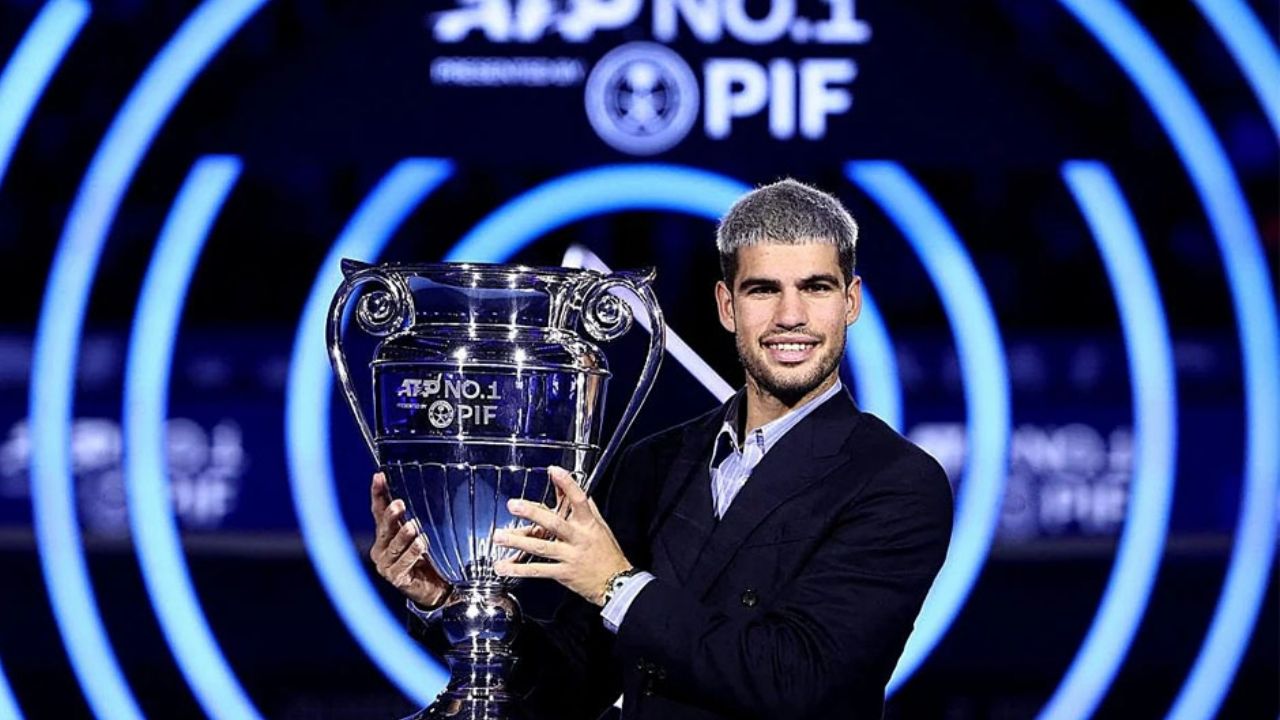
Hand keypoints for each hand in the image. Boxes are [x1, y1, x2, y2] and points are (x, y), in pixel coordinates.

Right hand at [370, 472, 450, 608]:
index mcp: (385, 533)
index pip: (378, 510)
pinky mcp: (396, 578)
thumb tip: (421, 483)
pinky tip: (422, 544)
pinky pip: (403, 563)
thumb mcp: (419, 532)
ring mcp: (386, 564)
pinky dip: (413, 553)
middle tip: (399, 504)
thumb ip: (414, 515)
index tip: (379, 476)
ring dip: (403, 535)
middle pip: (383, 528)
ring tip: (413, 526)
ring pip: (393, 546)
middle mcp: (382, 548)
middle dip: (390, 515)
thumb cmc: (425, 557)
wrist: (434, 588)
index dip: (378, 493)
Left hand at [493, 466, 631, 606]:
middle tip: (513, 505)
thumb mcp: (600, 526)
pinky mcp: (563, 573)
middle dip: (533, 513)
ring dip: (518, 542)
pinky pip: (538, 571)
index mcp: (588, 524)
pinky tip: (504, 566)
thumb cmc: (607, 552)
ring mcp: (569, 556)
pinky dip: (519, 569)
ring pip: (542, 548)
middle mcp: (578, 538)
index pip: (579, 500)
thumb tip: (570, 488)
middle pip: (554, 524)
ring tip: (500, 537)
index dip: (567, 484)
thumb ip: (585, 507)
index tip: (553, 471)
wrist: (615, 582)